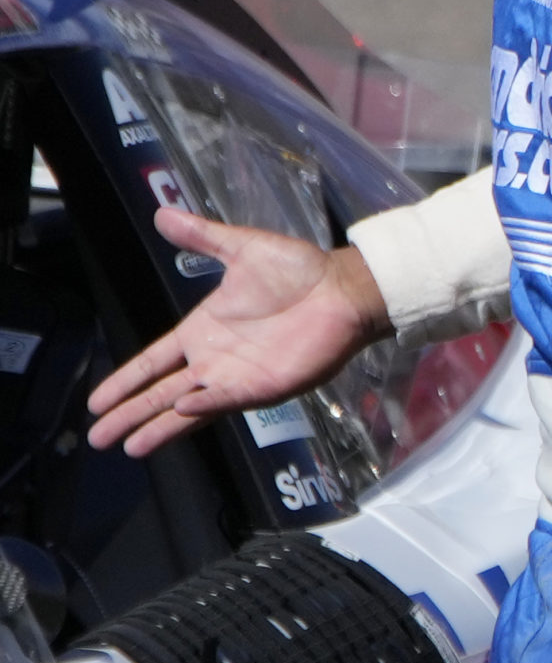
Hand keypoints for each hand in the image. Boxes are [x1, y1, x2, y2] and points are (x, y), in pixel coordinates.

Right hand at [86, 209, 392, 455]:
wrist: (344, 288)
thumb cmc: (299, 270)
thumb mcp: (242, 248)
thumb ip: (203, 237)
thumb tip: (162, 213)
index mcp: (202, 330)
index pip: (152, 362)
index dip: (124, 381)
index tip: (95, 401)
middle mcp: (214, 359)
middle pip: (160, 393)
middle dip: (129, 414)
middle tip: (97, 439)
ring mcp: (238, 376)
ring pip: (187, 408)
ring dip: (158, 426)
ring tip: (128, 448)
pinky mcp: (265, 386)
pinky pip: (227, 399)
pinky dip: (204, 406)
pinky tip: (179, 410)